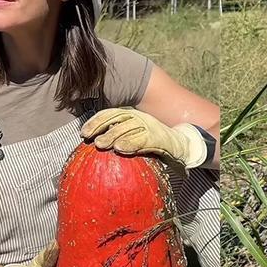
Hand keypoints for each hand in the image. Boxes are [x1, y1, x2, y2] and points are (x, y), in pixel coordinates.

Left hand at [80, 107, 207, 167]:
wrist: (182, 146)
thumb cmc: (154, 145)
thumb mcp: (136, 139)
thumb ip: (121, 141)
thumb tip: (96, 151)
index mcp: (133, 116)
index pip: (111, 114)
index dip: (96, 121)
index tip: (84, 133)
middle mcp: (140, 118)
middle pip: (117, 118)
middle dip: (101, 127)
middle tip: (90, 138)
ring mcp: (150, 126)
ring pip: (127, 127)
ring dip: (113, 135)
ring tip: (101, 144)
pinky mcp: (159, 137)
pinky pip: (142, 139)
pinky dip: (131, 143)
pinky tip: (121, 149)